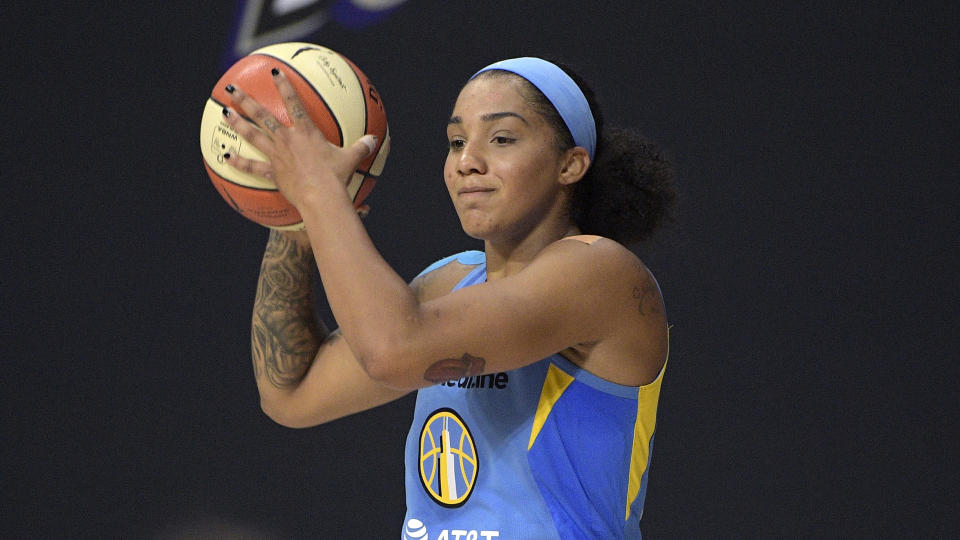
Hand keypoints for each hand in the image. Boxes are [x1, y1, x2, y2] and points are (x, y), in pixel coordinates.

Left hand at [220, 68, 376, 209]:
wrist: (321, 197)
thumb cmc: (336, 176)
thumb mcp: (351, 159)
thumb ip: (361, 147)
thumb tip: (374, 140)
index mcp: (306, 132)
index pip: (293, 102)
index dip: (284, 86)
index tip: (274, 72)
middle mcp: (287, 139)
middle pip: (262, 115)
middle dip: (245, 100)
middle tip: (231, 89)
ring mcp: (277, 155)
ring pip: (252, 135)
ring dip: (237, 123)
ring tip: (225, 112)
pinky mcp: (273, 173)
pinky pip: (252, 168)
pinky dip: (239, 162)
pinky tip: (226, 156)